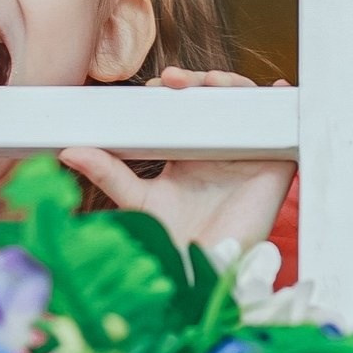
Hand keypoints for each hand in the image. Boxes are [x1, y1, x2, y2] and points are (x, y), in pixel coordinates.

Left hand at [59, 69, 295, 250]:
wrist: (204, 271)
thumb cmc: (172, 241)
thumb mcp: (137, 199)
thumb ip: (107, 173)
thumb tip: (69, 150)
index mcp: (189, 151)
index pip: (184, 107)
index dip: (172, 90)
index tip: (153, 87)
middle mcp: (219, 147)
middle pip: (214, 98)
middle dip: (196, 81)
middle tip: (172, 81)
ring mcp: (248, 152)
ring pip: (244, 104)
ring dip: (229, 84)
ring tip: (208, 82)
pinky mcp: (276, 163)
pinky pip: (283, 125)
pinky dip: (282, 102)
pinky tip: (276, 88)